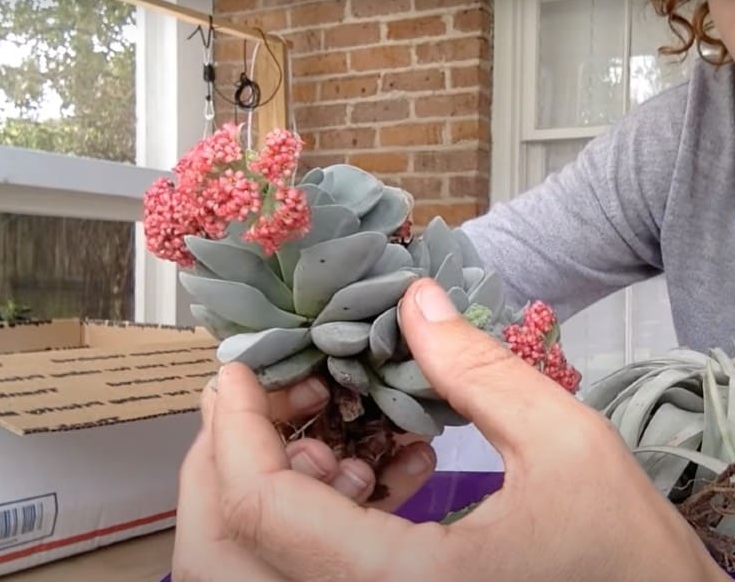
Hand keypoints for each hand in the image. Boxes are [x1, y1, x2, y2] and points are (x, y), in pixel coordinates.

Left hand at [192, 279, 727, 581]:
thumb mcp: (563, 445)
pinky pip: (307, 567)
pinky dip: (309, 509)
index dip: (234, 426)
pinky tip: (364, 467)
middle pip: (227, 548)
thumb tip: (416, 302)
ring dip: (265, 480)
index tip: (237, 368)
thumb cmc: (628, 561)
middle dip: (227, 455)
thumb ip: (476, 368)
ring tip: (323, 423)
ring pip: (254, 561)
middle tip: (258, 390)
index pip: (261, 508)